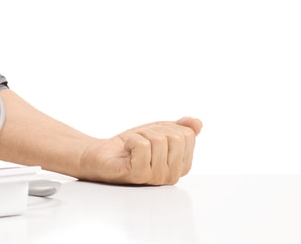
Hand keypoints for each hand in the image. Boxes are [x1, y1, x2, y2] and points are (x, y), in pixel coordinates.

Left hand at [77, 117, 201, 184]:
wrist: (103, 155)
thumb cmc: (131, 145)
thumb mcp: (159, 131)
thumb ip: (180, 127)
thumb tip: (197, 123)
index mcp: (182, 165)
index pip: (187, 135)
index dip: (165, 127)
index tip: (152, 135)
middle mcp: (172, 174)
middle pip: (175, 137)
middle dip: (153, 130)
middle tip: (140, 140)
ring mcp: (156, 177)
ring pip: (159, 140)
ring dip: (140, 135)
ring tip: (133, 146)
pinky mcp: (139, 174)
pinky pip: (142, 146)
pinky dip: (130, 140)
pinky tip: (127, 150)